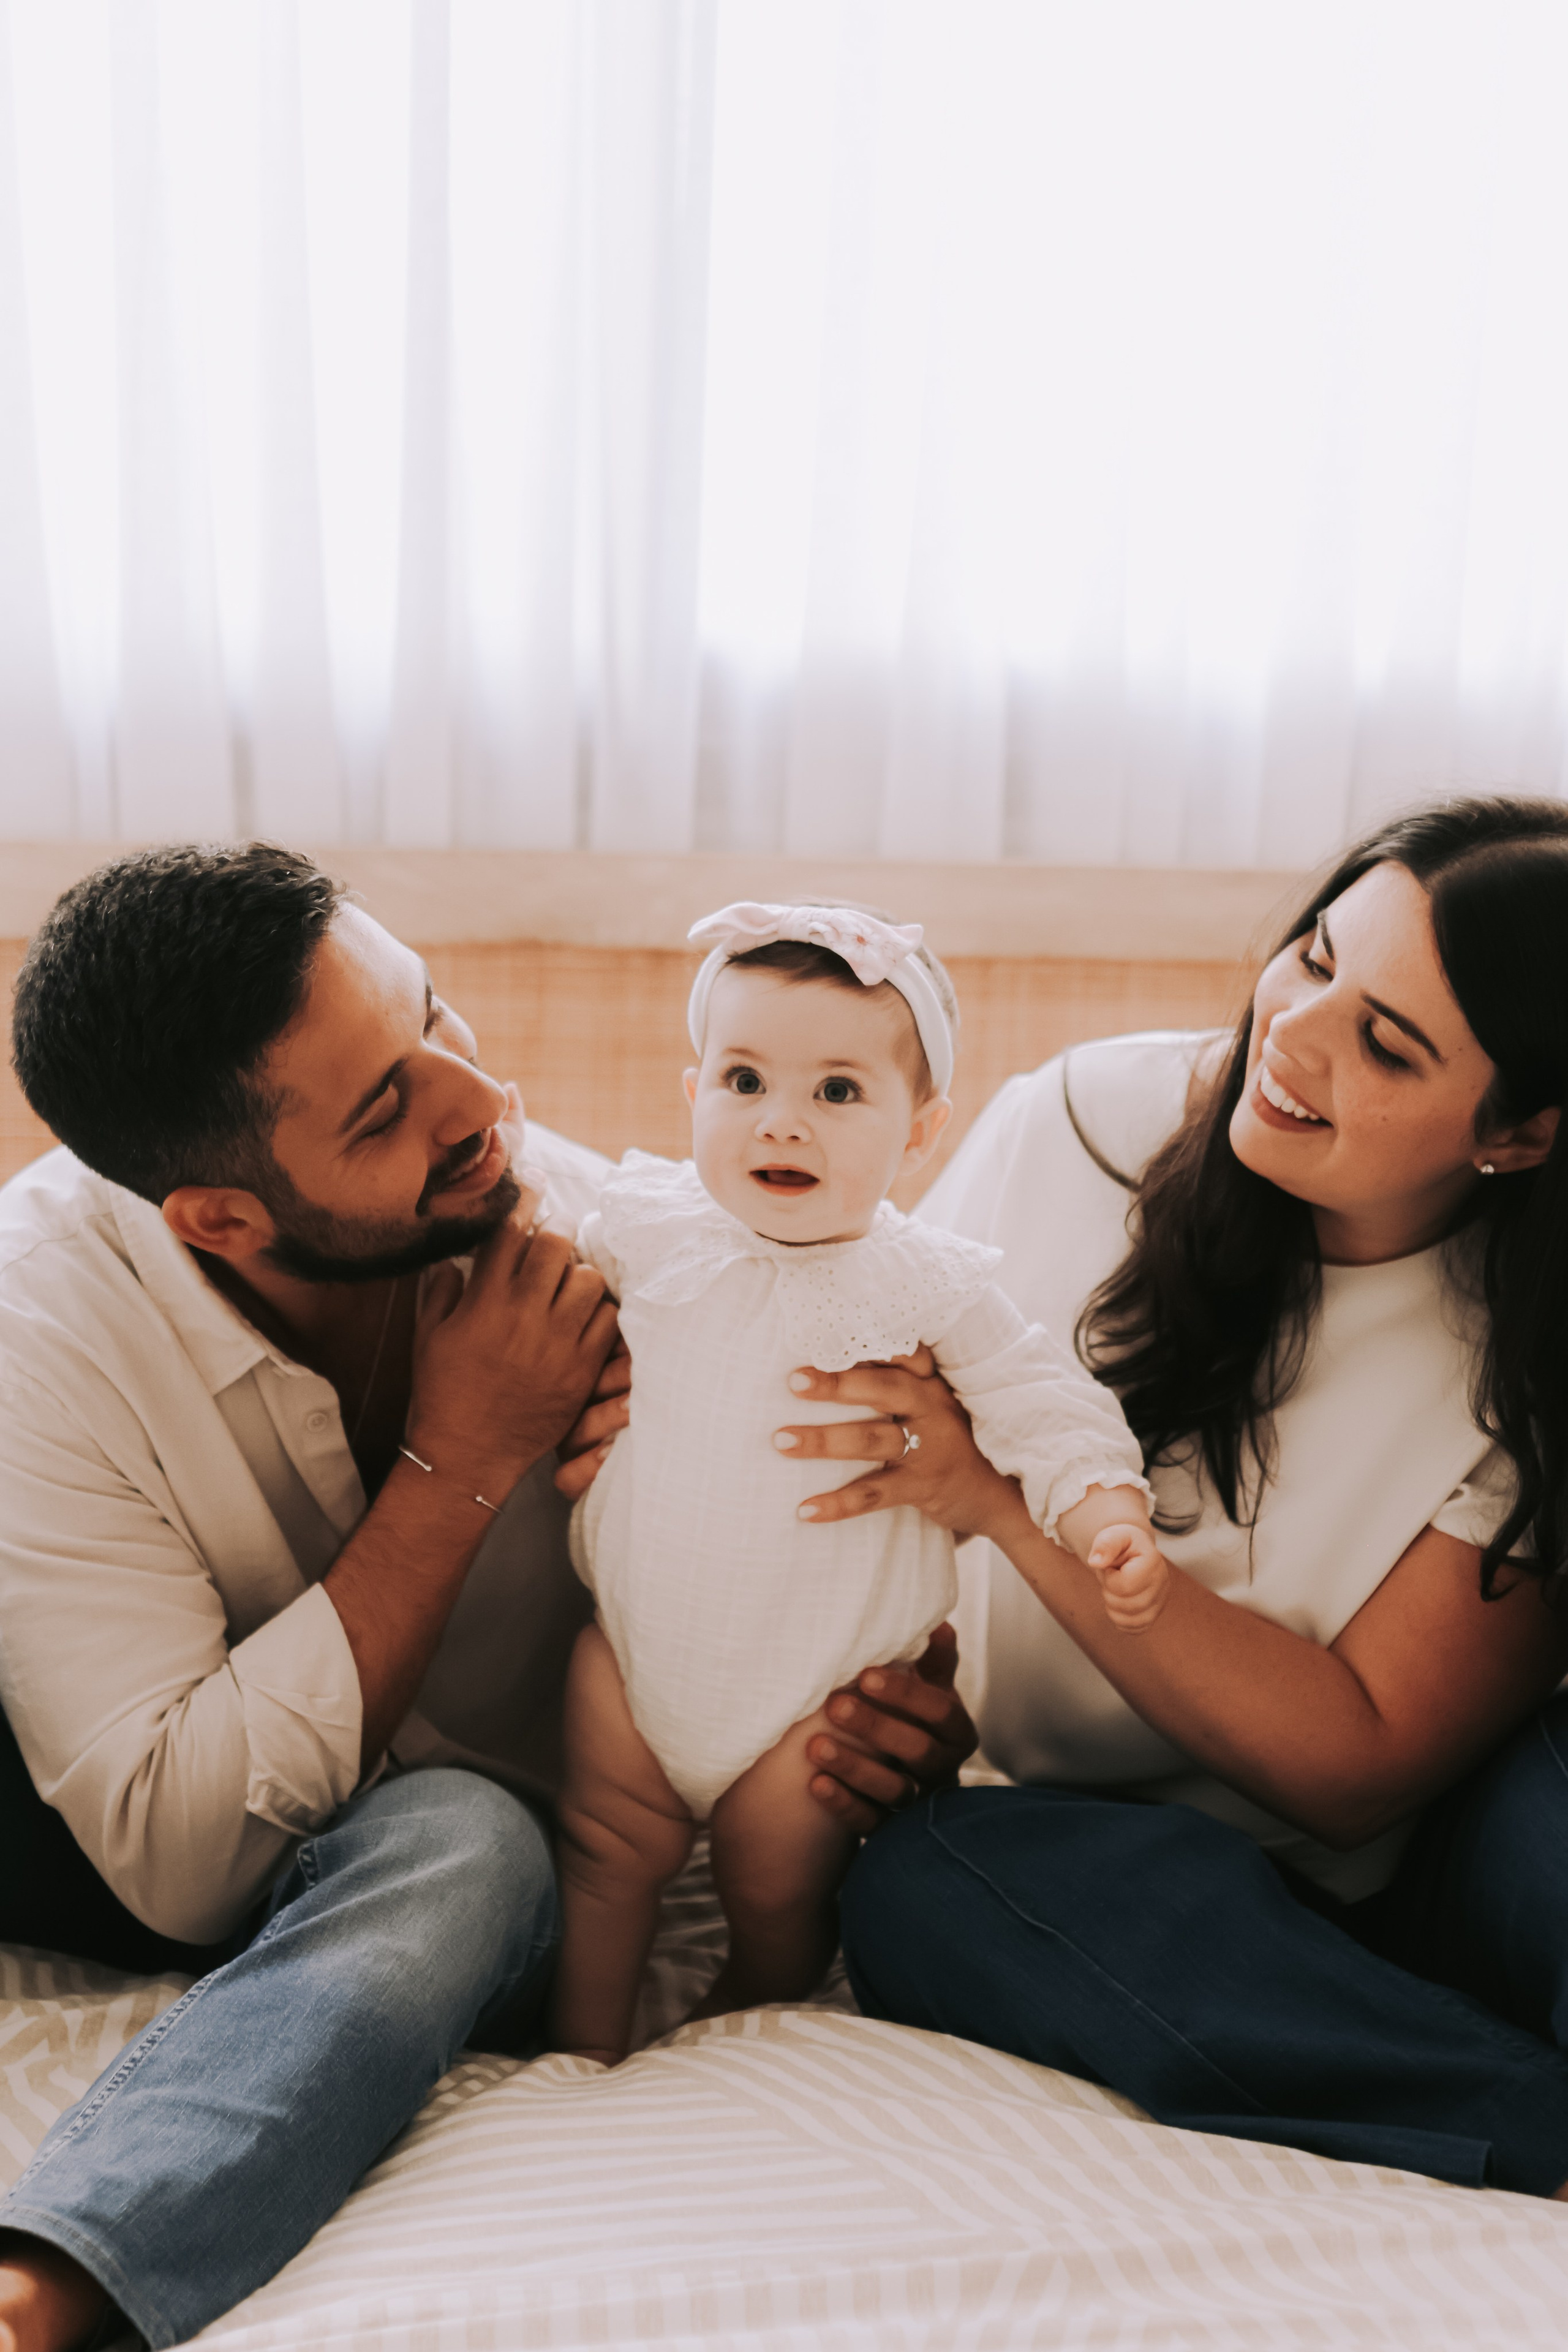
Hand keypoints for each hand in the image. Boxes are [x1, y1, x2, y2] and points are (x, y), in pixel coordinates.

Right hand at [408, 1199, 619, 1505]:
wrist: (468, 1454)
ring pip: (588, 1279)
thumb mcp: (429, 1337)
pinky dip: (600, 1310)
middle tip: (554, 1234)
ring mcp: (557, 1344)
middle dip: (556, 1230)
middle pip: (554, 1245)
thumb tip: (454, 1259)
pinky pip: (608, 1321)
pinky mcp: (581, 1371)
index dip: (522, 1202)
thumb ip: (441, 1291)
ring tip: (569, 1280)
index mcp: (483, 1304)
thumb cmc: (443, 1394)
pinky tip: (586, 1314)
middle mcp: (523, 1317)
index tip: (530, 1187)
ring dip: (580, 1271)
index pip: (509, 1234)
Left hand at [776, 1349, 1019, 1539]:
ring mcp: (928, 1448)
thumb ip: (898, 1378)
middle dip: (837, 1384)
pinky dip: (838, 1504)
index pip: (900, 1352)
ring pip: (871, 1440)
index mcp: (929, 1382)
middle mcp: (931, 1408)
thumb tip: (833, 1356)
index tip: (826, 1330)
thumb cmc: (951, 1438)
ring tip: (781, 1440)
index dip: (867, 1340)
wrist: (999, 1493)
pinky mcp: (923, 1486)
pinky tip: (805, 1510)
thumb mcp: (934, 1401)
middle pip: (882, 1389)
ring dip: (823, 1441)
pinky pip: (874, 1495)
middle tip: (793, 1380)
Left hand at [804, 1624, 978, 1833]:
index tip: (867, 1673)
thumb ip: (933, 1660)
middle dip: (877, 1728)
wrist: (910, 1776)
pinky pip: (872, 1824)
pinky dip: (844, 1805)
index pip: (940, 1712)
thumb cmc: (916, 1718)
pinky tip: (815, 1784)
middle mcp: (943, 1770)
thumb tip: (938, 1625)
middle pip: (919, 1752)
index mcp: (957, 1732)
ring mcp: (919, 1804)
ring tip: (815, 1746)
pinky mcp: (892, 1832)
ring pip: (895, 1792)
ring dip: (854, 1768)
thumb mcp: (930, 1688)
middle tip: (835, 1705)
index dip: (906, 1694)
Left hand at [1088, 1523, 1171, 1632]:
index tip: (1111, 1567)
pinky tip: (1119, 1604)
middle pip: (1128, 1605)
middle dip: (1109, 1593)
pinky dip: (1121, 1620)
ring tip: (1115, 1590)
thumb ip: (1105, 1544)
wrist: (1132, 1551)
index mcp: (1153, 1562)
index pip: (1124, 1586)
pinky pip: (1135, 1628)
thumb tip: (1096, 1562)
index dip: (1108, 1578)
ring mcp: (1160, 1601)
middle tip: (1110, 1579)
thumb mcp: (1112, 1535)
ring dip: (1113, 1608)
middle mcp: (1162, 1583)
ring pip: (1131, 1620)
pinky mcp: (1154, 1614)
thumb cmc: (1121, 1544)